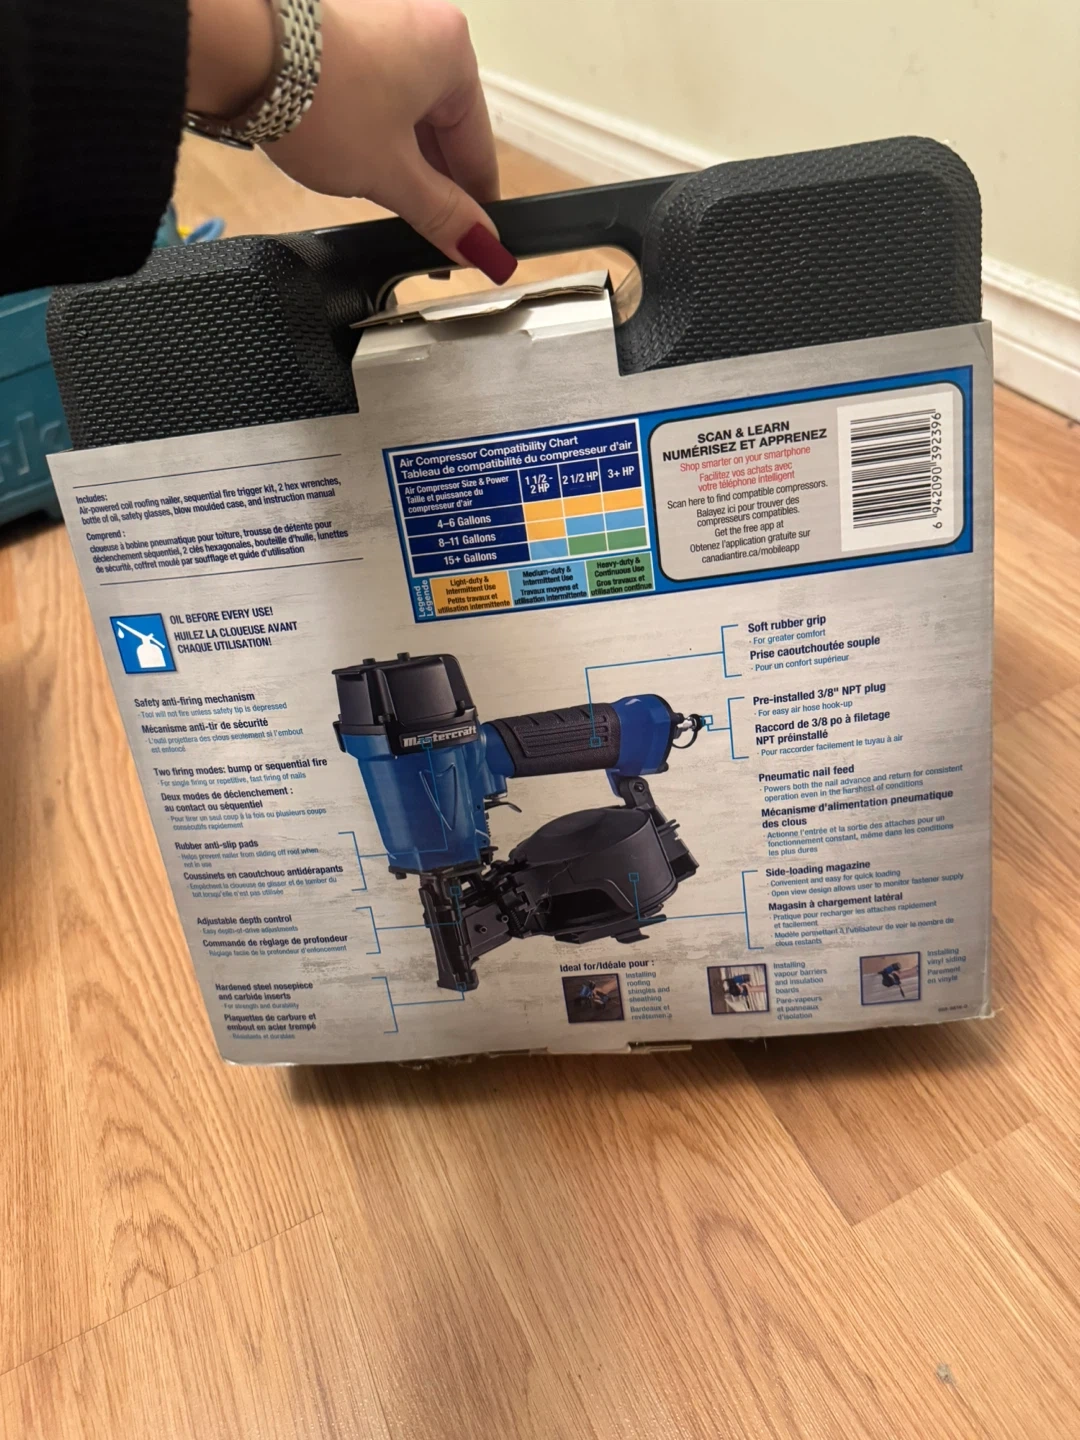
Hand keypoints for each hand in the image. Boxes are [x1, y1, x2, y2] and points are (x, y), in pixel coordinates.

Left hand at [186, 0, 515, 283]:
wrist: (236, 51)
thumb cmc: (322, 105)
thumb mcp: (391, 175)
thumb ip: (442, 214)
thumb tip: (486, 248)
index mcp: (453, 53)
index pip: (478, 147)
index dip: (477, 206)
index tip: (478, 246)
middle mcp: (424, 27)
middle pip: (443, 129)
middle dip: (435, 185)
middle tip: (428, 236)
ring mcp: (380, 24)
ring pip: (408, 113)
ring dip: (403, 162)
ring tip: (387, 202)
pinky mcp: (341, 32)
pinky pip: (376, 94)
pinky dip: (375, 133)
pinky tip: (359, 164)